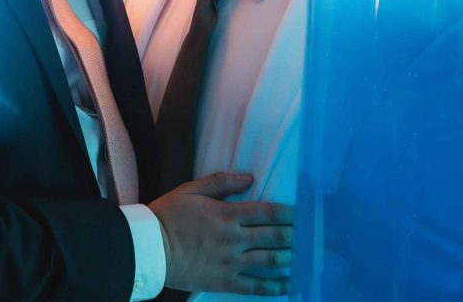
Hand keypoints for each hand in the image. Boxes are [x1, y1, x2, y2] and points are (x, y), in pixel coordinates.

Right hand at [148, 172, 292, 295]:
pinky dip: (276, 285)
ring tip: (306, 256)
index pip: (267, 212)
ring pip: (271, 260)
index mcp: (227, 214)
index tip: (303, 213)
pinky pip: (257, 286)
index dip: (289, 213)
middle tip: (312, 235)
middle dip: (296, 235)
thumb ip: (220, 183)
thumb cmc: (167, 216)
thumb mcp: (189, 190)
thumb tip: (248, 177)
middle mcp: (234, 238)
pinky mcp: (226, 281)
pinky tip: (290, 284)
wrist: (149, 248)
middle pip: (274, 236)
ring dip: (292, 257)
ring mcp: (232, 262)